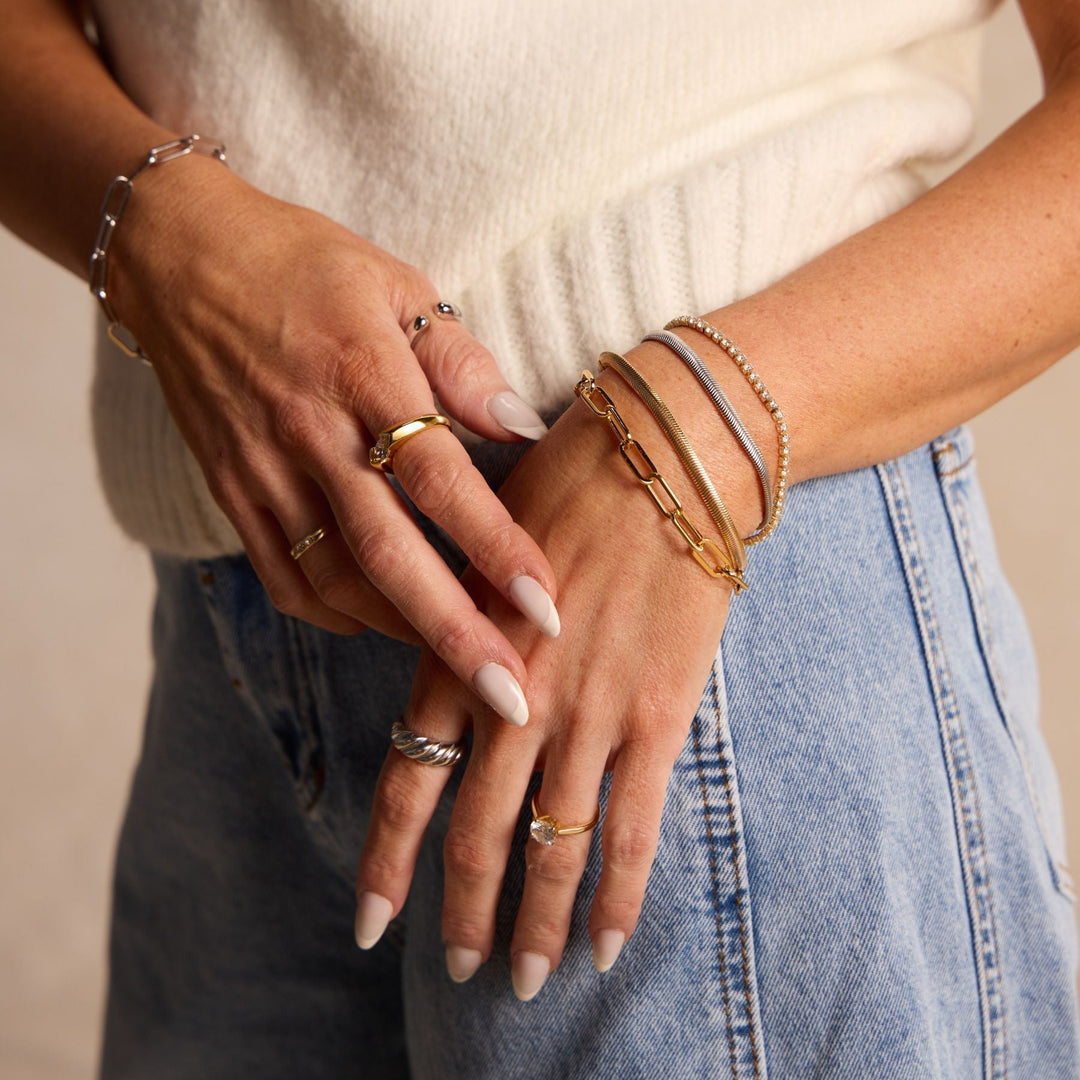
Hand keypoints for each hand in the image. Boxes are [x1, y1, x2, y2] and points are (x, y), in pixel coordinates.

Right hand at [107, 154, 559, 723]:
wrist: (179, 259)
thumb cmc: (304, 266)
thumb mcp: (396, 283)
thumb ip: (460, 359)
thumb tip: (521, 425)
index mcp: (363, 373)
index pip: (440, 477)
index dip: (495, 545)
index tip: (545, 605)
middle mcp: (310, 434)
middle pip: (389, 554)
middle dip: (454, 633)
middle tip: (511, 698)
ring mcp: (263, 470)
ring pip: (336, 580)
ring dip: (403, 632)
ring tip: (460, 669)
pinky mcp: (232, 492)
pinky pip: (284, 575)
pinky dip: (335, 613)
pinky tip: (379, 623)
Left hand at [354, 364, 735, 996]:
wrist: (665, 452)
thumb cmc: (570, 480)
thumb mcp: (484, 545)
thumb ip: (460, 619)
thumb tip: (448, 679)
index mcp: (461, 652)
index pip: (410, 779)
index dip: (388, 859)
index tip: (370, 924)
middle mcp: (516, 697)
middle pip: (478, 832)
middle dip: (465, 910)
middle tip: (458, 968)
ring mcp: (588, 712)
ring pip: (552, 846)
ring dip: (536, 921)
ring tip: (527, 980)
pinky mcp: (656, 714)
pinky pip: (632, 827)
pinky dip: (617, 892)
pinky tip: (605, 943)